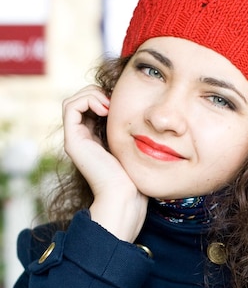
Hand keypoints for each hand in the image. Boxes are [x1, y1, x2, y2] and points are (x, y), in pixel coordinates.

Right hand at [62, 86, 147, 240]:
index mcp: (93, 138)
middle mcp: (80, 138)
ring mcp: (75, 139)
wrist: (125, 194)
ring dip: (92, 94)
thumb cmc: (134, 175)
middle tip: (114, 102)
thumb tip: (137, 111)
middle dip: (97, 93)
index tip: (121, 104)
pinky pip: (70, 106)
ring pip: (73, 101)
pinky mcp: (72, 140)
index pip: (90, 105)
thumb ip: (127, 129)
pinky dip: (87, 100)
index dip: (103, 96)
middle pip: (80, 100)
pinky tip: (105, 110)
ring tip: (109, 106)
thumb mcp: (132, 145)